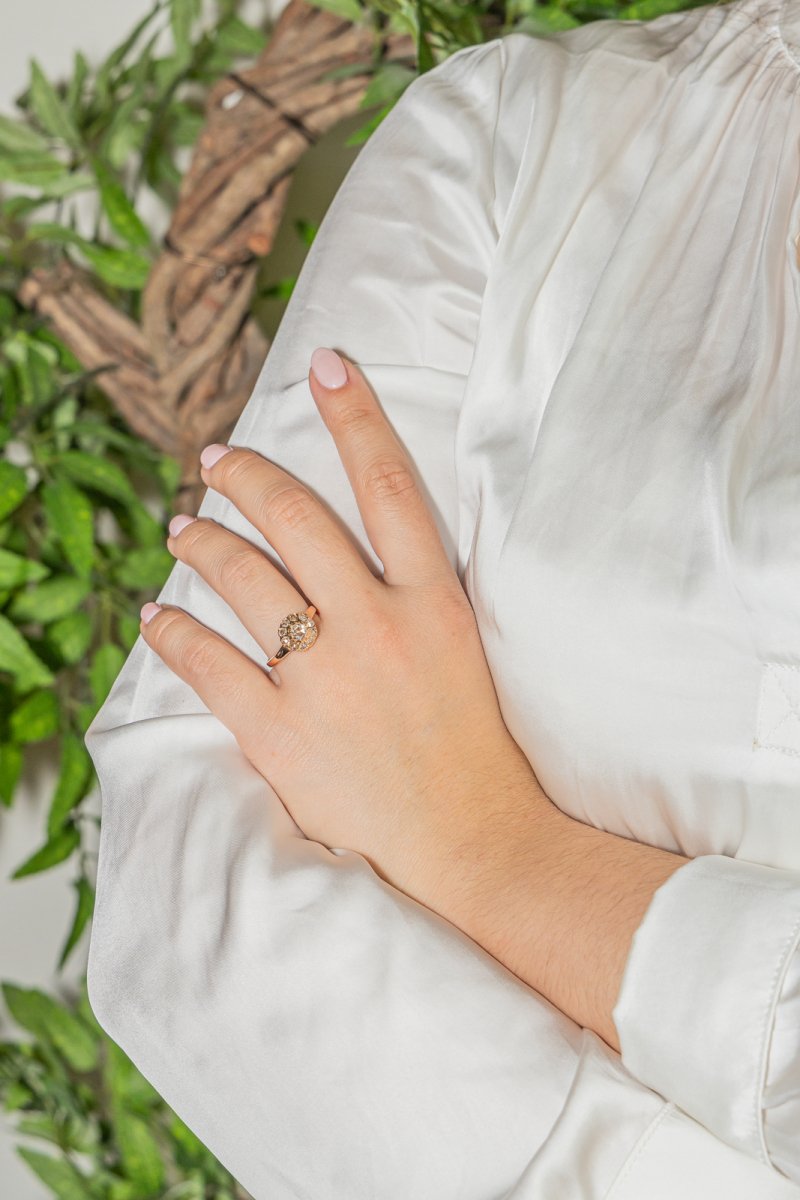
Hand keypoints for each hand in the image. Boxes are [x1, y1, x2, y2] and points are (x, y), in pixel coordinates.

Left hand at [138, 347, 549, 910]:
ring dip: (204, 541)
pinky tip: (159, 615)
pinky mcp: (281, 731)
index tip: (325, 364)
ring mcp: (325, 677)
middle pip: (297, 518)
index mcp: (432, 600)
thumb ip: (418, 596)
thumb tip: (362, 555)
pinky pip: (209, 665)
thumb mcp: (467, 651)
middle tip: (215, 458)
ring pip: (244, 578)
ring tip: (182, 526)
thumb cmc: (477, 750)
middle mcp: (376, 624)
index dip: (355, 415)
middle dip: (246, 474)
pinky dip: (175, 633)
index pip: (389, 484)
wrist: (474, 839)